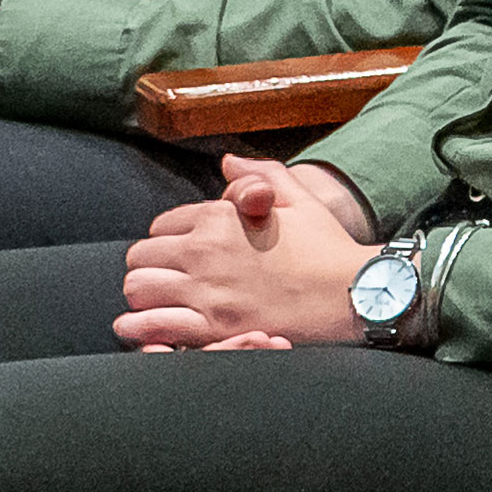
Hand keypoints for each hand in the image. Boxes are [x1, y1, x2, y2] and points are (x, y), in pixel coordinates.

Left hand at [110, 155, 381, 350]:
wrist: (353, 293)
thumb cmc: (328, 247)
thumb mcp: (298, 199)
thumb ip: (259, 176)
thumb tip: (227, 163)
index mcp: (220, 217)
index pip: (161, 226)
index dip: (168, 241)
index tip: (181, 255)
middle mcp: (205, 251)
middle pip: (140, 258)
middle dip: (149, 268)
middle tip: (165, 282)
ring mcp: (207, 291)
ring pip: (138, 290)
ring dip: (143, 297)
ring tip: (155, 305)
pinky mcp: (213, 328)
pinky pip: (154, 326)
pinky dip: (141, 328)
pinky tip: (142, 328)